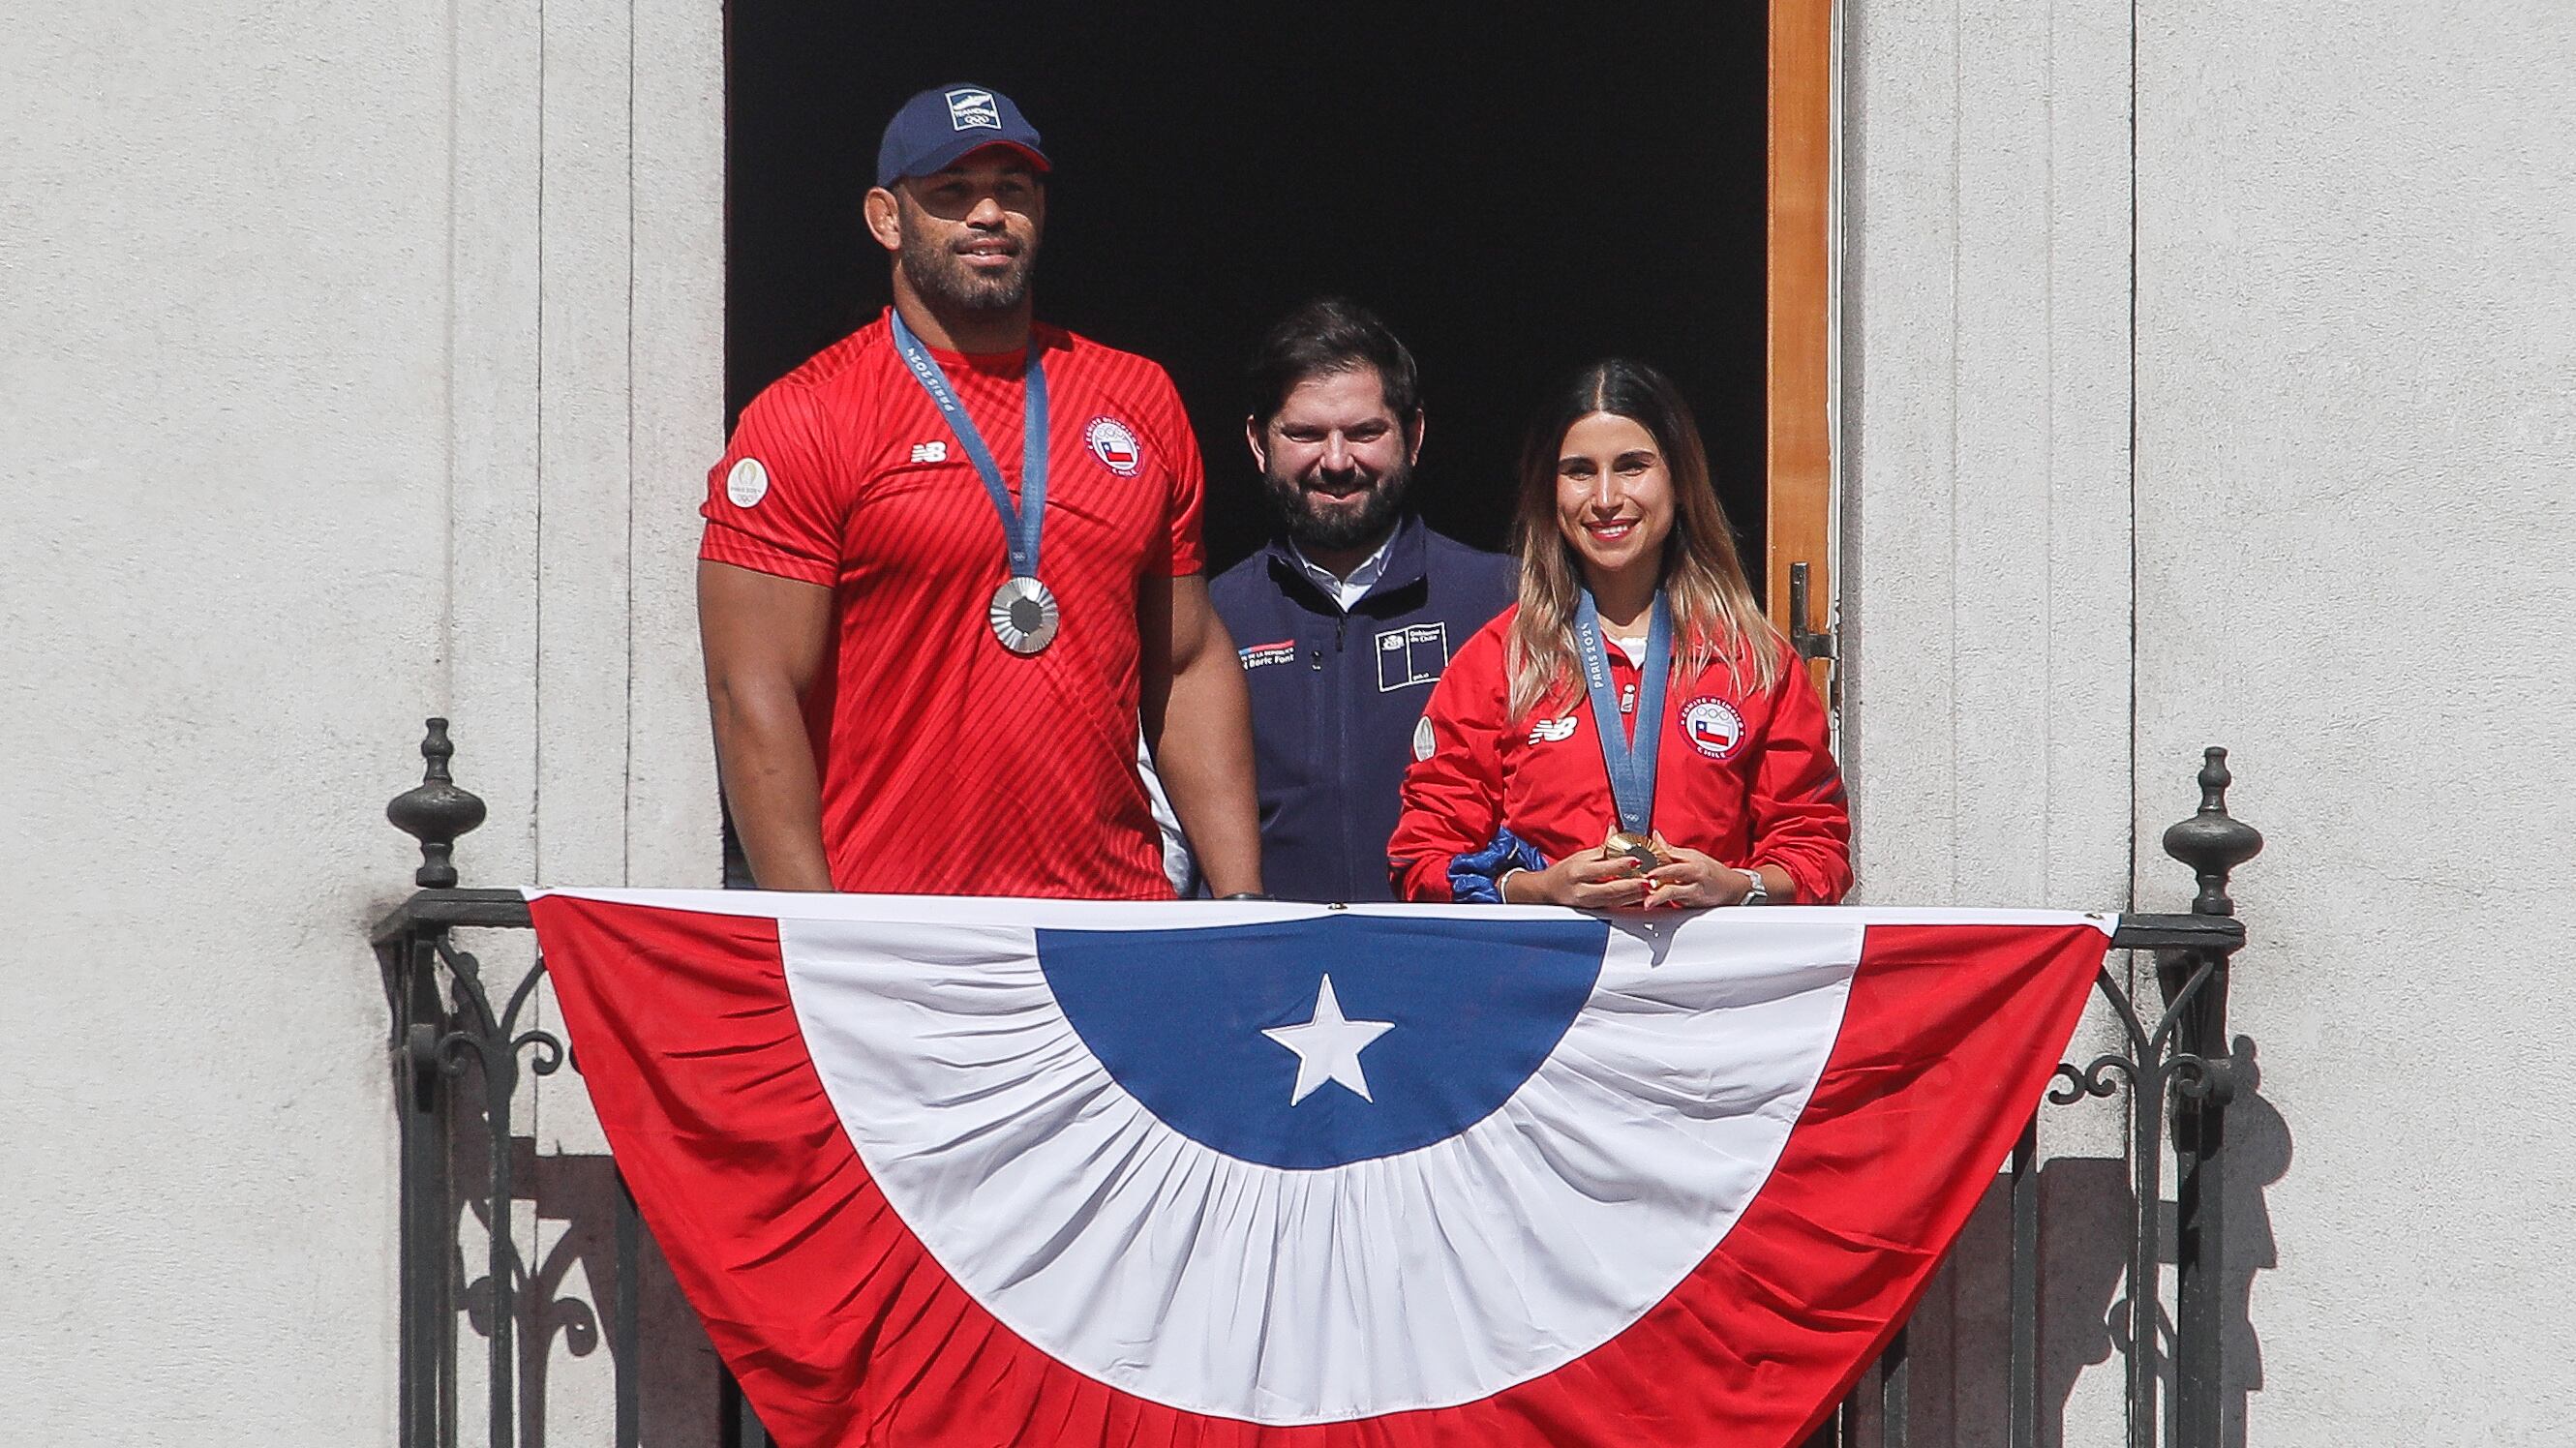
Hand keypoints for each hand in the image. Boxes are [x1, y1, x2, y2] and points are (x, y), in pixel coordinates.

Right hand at [1505, 840, 1651, 908]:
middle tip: (1648, 880)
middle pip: (1609, 888)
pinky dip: (1629, 901)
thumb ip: (1603, 847)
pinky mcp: (1593, 911)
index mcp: (1578, 871)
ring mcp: (1588, 903)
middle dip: (1631, 885)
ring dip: (1634, 895)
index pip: (1601, 867)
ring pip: (1614, 900)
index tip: (1637, 861)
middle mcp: (1582, 889)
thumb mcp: (1581, 856)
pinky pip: (1614, 906)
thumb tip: (1616, 829)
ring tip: (1650, 889)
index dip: (1620, 865)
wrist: (1546, 892)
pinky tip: (1640, 897)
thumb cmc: (1565, 872)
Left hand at [1640, 836, 1756, 909]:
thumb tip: (1655, 836)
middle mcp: (1693, 879)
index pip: (1675, 863)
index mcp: (1693, 864)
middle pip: (1676, 879)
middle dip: (1660, 881)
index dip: (1662, 867)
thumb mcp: (1692, 856)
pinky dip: (1663, 904)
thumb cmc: (1711, 870)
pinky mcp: (1691, 906)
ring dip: (1660, 898)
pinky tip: (1651, 905)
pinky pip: (1675, 904)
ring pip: (1675, 895)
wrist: (1733, 888)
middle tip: (1647, 882)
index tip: (1647, 869)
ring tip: (1648, 903)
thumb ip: (1671, 850)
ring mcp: (1692, 894)